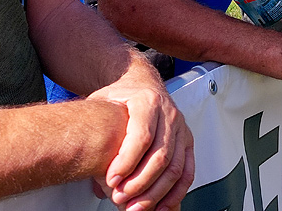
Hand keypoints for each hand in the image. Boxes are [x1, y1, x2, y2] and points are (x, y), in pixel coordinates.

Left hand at [88, 68, 194, 210]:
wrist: (140, 83)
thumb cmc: (121, 96)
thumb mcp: (103, 105)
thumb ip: (99, 135)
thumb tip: (94, 175)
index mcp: (148, 101)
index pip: (142, 136)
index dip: (127, 162)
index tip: (112, 180)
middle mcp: (168, 113)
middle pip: (160, 155)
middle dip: (139, 183)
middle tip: (119, 197)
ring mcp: (180, 128)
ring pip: (174, 167)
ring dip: (155, 193)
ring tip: (135, 207)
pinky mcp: (187, 141)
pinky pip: (187, 171)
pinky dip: (176, 193)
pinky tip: (162, 206)